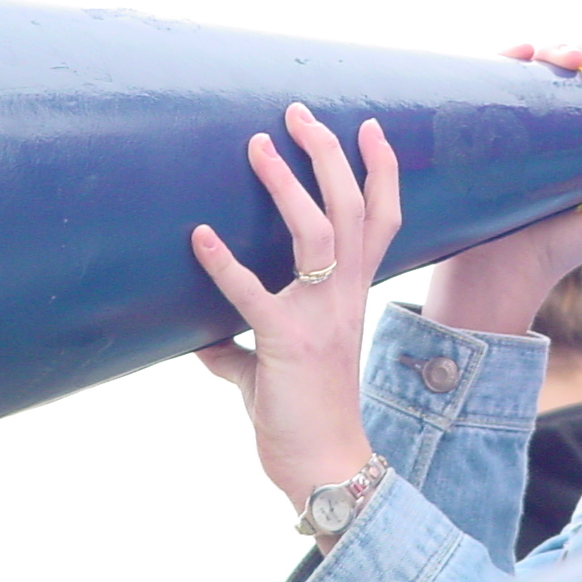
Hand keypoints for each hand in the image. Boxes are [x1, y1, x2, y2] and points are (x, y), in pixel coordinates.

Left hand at [192, 103, 400, 523]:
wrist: (324, 468)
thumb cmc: (302, 418)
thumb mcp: (274, 371)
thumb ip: (242, 348)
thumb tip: (202, 339)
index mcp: (352, 295)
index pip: (382, 219)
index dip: (382, 170)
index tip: (370, 127)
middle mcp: (345, 297)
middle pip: (353, 208)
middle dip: (329, 155)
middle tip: (299, 113)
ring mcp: (319, 317)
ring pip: (319, 232)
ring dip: (287, 184)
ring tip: (258, 146)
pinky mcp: (285, 342)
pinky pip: (252, 293)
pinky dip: (224, 262)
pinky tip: (199, 235)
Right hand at [423, 42, 581, 335]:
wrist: (503, 271)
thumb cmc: (563, 247)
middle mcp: (552, 120)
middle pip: (573, 64)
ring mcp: (517, 119)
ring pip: (537, 63)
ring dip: (557, 46)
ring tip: (569, 61)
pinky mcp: (483, 123)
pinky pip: (493, 78)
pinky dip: (510, 54)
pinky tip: (525, 53)